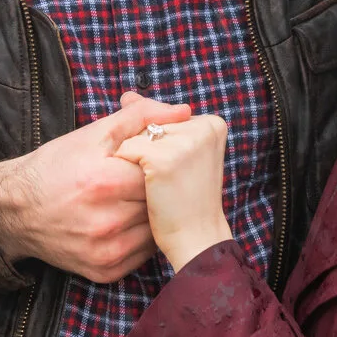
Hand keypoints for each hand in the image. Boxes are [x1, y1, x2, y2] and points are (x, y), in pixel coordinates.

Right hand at [0, 93, 191, 281]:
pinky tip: (126, 222)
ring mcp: (106, 251)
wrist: (15, 210)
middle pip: (159, 202)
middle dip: (157, 190)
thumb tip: (184, 112)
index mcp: (103, 181)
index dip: (159, 164)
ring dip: (152, 215)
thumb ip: (141, 118)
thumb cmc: (56, 167)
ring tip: (133, 201)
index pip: (160, 172)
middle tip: (142, 181)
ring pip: (156, 229)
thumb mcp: (94, 134)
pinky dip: (142, 237)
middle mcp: (106, 221)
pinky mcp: (105, 272)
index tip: (150, 161)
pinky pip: (144, 254)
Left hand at [111, 92, 232, 270]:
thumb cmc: (186, 201)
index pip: (166, 120)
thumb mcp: (177, 155)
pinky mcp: (163, 158)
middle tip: (166, 182)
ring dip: (134, 161)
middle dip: (146, 150)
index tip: (173, 171)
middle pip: (152, 126)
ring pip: (138, 136)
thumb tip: (127, 96)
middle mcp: (204, 127)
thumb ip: (152, 121)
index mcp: (212, 124)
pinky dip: (124, 170)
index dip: (158, 145)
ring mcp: (185, 141)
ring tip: (157, 186)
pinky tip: (146, 190)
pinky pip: (127, 150)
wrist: (197, 240)